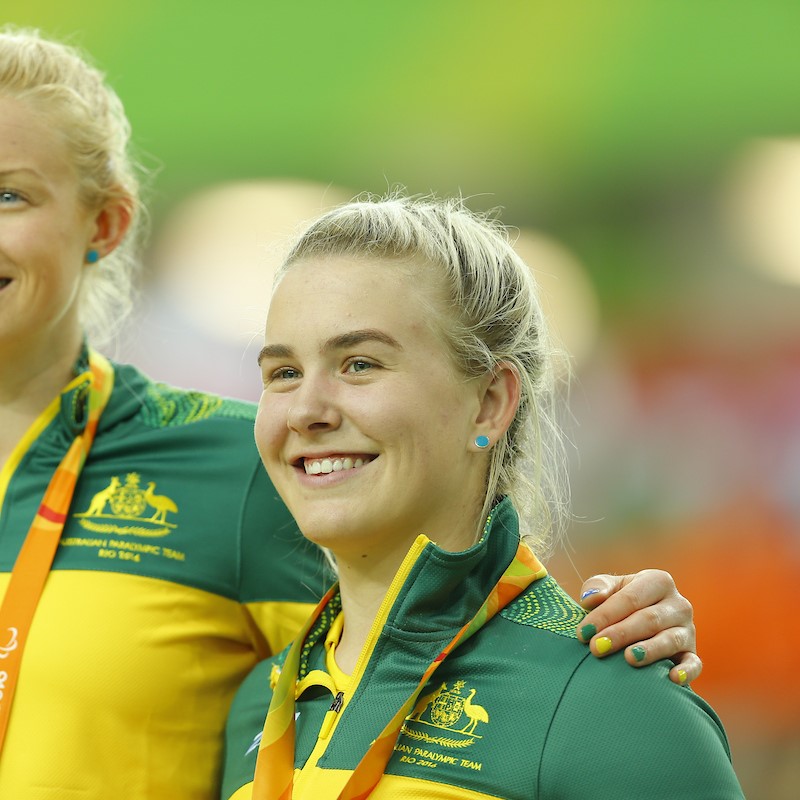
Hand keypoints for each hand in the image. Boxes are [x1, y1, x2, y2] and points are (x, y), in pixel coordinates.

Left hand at [575, 569, 699, 684]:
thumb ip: (597, 587)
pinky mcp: (692, 653)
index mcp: (658, 581)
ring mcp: (688, 629)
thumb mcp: (610, 588)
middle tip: (597, 648)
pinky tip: (673, 678)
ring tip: (629, 658)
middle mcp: (678, 603)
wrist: (642, 620)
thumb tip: (590, 598)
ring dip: (649, 650)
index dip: (605, 615)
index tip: (583, 632)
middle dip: (620, 634)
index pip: (629, 598)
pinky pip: (694, 663)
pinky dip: (686, 671)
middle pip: (648, 619)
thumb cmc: (621, 602)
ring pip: (670, 640)